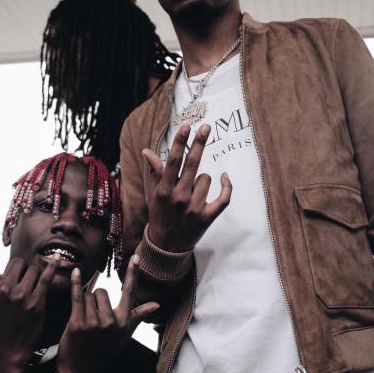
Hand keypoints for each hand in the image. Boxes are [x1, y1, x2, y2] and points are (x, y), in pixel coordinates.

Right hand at [0, 214, 53, 372]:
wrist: (7, 351)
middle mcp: (4, 288)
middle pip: (17, 261)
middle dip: (21, 269)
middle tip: (21, 284)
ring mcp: (21, 295)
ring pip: (33, 269)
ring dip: (35, 274)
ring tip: (31, 289)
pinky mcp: (37, 301)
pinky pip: (47, 277)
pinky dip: (52, 269)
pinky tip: (57, 263)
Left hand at [55, 255, 158, 372]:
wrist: (81, 369)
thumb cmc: (104, 349)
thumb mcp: (124, 334)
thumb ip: (138, 315)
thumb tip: (157, 304)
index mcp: (124, 322)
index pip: (130, 292)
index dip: (133, 273)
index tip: (136, 257)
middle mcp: (111, 322)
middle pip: (102, 291)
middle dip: (95, 299)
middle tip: (92, 317)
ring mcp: (94, 323)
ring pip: (88, 295)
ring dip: (84, 303)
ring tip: (83, 320)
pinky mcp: (78, 324)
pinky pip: (77, 297)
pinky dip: (76, 283)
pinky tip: (76, 272)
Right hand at [142, 123, 231, 251]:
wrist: (166, 246)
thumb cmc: (159, 215)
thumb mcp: (152, 194)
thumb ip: (153, 172)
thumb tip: (147, 150)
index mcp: (164, 190)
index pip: (172, 161)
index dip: (180, 142)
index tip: (186, 126)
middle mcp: (179, 198)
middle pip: (192, 164)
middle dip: (199, 142)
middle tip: (206, 127)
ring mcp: (194, 208)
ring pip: (206, 179)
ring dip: (202, 180)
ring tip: (193, 191)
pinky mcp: (207, 217)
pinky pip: (223, 197)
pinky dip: (226, 186)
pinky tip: (224, 177)